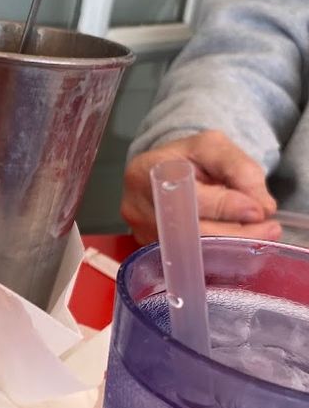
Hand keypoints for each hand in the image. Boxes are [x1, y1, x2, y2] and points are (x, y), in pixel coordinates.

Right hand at [121, 130, 280, 244]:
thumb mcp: (214, 146)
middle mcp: (139, 208)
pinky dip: (219, 256)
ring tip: (261, 237)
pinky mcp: (154, 252)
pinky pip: (191, 261)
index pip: (188, 196)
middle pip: (190, 232)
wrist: (161, 173)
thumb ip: (240, 169)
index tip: (258, 211)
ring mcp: (143, 234)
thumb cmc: (185, 158)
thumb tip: (262, 206)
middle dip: (236, 233)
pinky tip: (239, 247)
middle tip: (269, 230)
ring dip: (232, 248)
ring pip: (193, 252)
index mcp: (147, 173)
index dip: (226, 206)